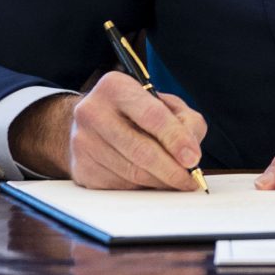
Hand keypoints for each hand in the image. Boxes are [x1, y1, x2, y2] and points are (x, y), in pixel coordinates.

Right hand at [11, 75, 206, 189]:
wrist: (92, 123)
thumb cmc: (135, 112)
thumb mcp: (164, 104)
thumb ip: (185, 121)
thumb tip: (190, 153)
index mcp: (115, 87)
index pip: (152, 116)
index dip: (175, 139)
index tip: (193, 159)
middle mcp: (93, 112)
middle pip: (140, 150)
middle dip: (171, 170)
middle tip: (189, 181)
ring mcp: (83, 142)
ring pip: (131, 173)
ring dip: (159, 182)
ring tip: (175, 181)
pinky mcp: (81, 168)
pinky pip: (120, 186)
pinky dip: (141, 187)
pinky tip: (150, 180)